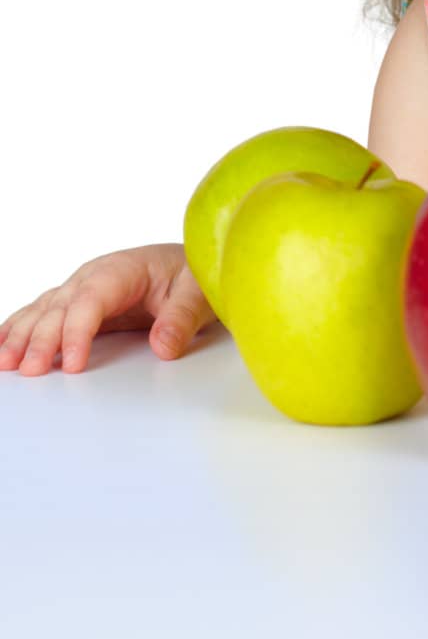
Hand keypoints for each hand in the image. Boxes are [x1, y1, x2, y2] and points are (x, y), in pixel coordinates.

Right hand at [0, 243, 216, 374]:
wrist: (189, 266)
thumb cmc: (192, 276)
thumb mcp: (198, 294)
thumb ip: (182, 318)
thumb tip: (164, 347)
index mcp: (122, 269)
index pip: (92, 299)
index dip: (78, 331)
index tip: (73, 364)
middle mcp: (94, 276)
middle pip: (60, 307)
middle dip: (42, 339)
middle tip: (31, 372)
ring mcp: (80, 289)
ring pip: (43, 311)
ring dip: (21, 336)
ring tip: (4, 364)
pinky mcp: (75, 304)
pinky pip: (41, 313)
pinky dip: (17, 328)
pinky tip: (0, 346)